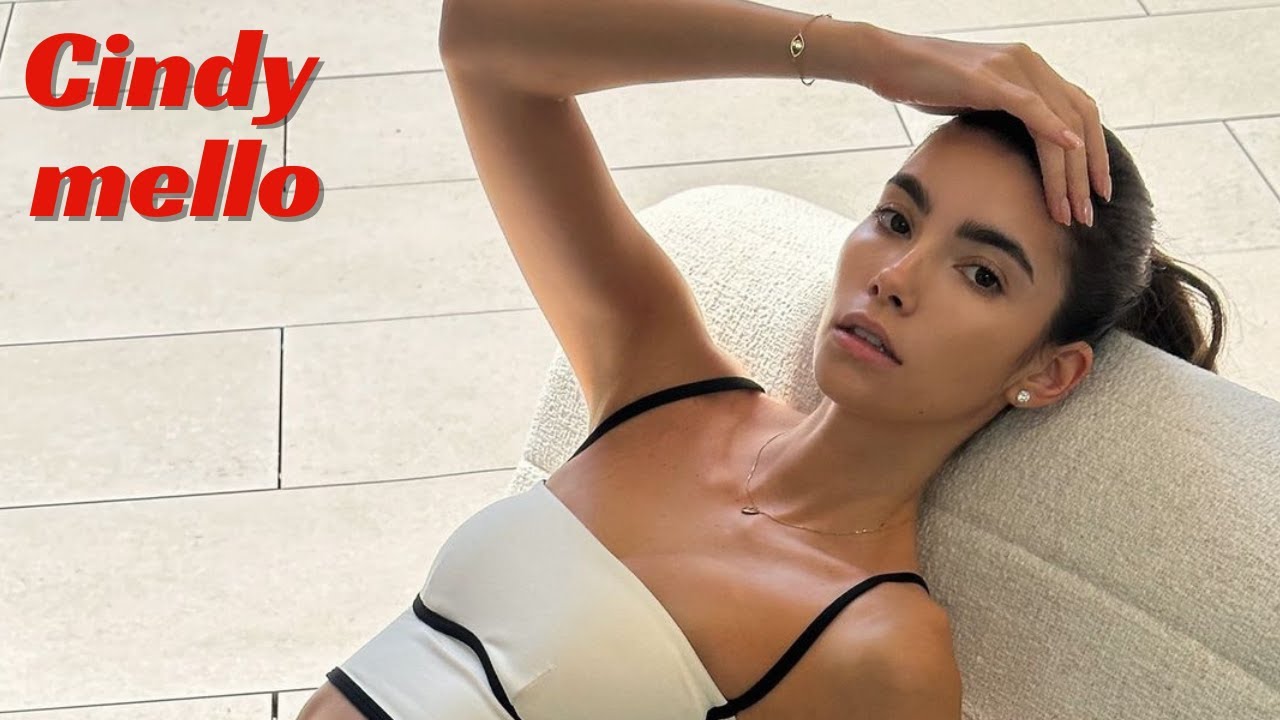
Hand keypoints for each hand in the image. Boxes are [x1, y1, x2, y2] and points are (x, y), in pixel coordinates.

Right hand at [859, 26, 1109, 226]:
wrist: (886, 60)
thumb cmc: (923, 83)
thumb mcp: (973, 101)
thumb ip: (1000, 114)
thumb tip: (1012, 148)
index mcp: (1030, 69)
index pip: (1079, 112)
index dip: (1094, 154)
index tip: (1094, 193)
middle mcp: (1029, 63)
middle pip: (1081, 119)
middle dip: (1089, 171)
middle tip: (1089, 213)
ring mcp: (1011, 67)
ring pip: (1060, 120)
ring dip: (1069, 171)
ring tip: (1071, 209)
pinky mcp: (988, 78)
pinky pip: (1029, 106)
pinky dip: (1052, 129)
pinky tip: (1068, 152)